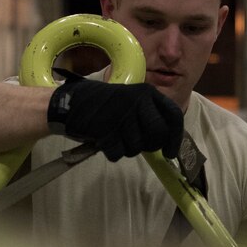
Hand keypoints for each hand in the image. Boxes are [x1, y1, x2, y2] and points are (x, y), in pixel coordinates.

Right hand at [47, 73, 182, 160]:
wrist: (70, 102)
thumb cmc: (104, 104)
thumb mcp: (131, 100)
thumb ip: (149, 115)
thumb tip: (166, 140)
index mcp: (147, 92)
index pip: (174, 115)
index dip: (176, 137)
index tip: (171, 152)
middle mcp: (137, 101)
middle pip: (158, 134)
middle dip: (150, 145)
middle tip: (139, 144)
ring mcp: (122, 115)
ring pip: (137, 147)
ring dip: (126, 148)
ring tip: (116, 136)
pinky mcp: (107, 129)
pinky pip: (119, 154)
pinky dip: (112, 152)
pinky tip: (105, 140)